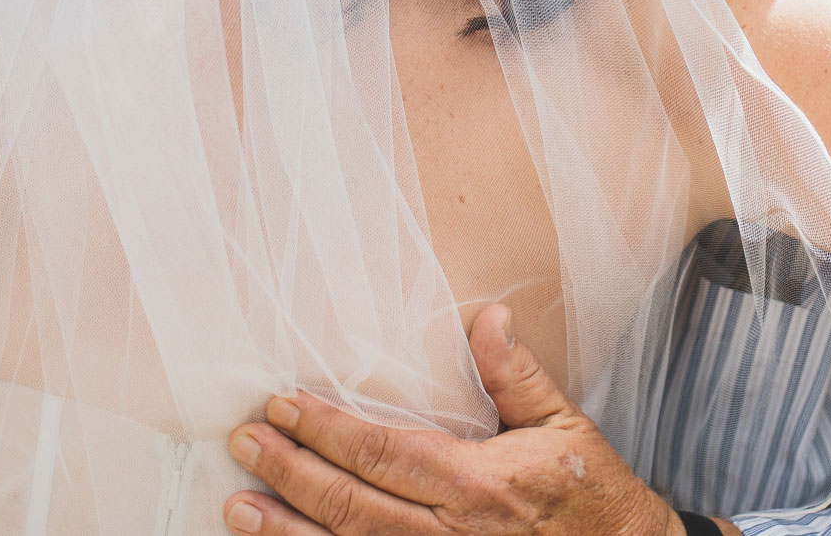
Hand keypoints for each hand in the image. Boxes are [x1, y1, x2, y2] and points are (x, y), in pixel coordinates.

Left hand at [223, 304, 697, 535]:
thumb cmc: (592, 494)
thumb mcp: (563, 423)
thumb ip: (515, 374)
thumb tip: (487, 316)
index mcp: (475, 483)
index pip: (382, 452)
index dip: (325, 430)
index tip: (281, 407)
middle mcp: (450, 534)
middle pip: (351, 505)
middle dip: (290, 473)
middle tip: (242, 443)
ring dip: (287, 533)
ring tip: (238, 508)